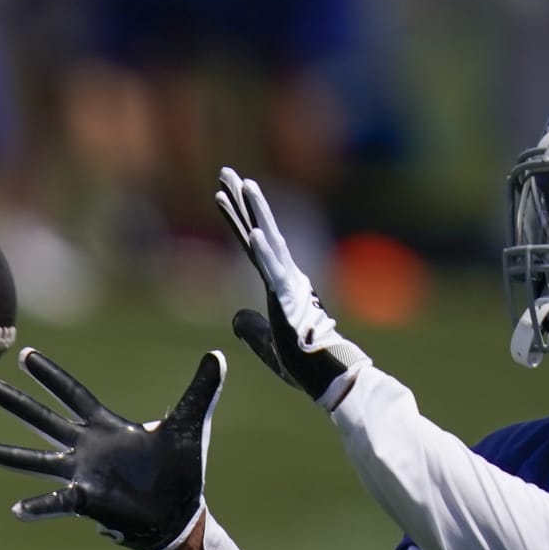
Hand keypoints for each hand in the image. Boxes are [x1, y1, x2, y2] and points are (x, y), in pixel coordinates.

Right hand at [0, 347, 224, 549]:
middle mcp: (86, 447)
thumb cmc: (180, 471)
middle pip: (43, 418)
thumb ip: (201, 389)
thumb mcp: (189, 424)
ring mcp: (82, 474)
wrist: (180, 514)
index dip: (50, 375)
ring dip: (9, 455)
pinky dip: (38, 505)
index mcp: (106, 426)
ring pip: (38, 459)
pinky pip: (58, 501)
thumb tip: (218, 354)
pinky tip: (17, 509)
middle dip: (15, 403)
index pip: (72, 393)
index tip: (25, 354)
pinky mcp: (88, 500)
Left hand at [215, 167, 368, 408]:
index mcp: (282, 285)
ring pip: (268, 240)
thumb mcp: (267, 344)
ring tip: (241, 183)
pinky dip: (263, 252)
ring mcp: (288, 285)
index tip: (221, 194)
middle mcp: (287, 277)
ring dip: (254, 211)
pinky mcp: (289, 299)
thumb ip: (251, 328)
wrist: (327, 377)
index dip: (236, 218)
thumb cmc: (303, 363)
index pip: (252, 245)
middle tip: (226, 172)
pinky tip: (251, 231)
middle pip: (258, 231)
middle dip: (241, 201)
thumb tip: (235, 317)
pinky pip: (274, 271)